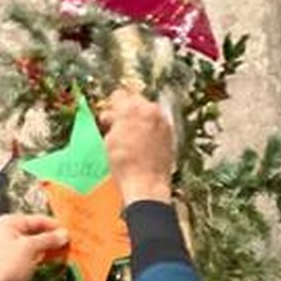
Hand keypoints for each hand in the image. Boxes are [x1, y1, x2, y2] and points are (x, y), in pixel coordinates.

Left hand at [0, 211, 69, 280]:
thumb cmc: (7, 267)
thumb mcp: (29, 248)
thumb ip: (48, 239)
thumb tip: (64, 234)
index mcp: (9, 223)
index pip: (37, 219)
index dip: (54, 226)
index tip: (70, 232)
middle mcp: (10, 232)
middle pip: (38, 231)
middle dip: (54, 237)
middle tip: (71, 242)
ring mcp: (14, 247)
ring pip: (37, 244)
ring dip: (52, 247)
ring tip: (67, 250)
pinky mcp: (18, 261)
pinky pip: (35, 254)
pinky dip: (46, 256)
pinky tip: (58, 258)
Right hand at [99, 88, 174, 204]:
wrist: (147, 184)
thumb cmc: (125, 164)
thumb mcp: (110, 141)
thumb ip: (111, 122)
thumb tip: (111, 116)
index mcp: (132, 108)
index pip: (118, 95)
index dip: (112, 106)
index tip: (110, 116)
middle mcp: (150, 110)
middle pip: (136, 100)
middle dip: (128, 111)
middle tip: (120, 126)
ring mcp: (163, 121)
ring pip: (148, 111)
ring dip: (140, 119)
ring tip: (133, 137)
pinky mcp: (171, 133)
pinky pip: (158, 123)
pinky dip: (151, 129)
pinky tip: (145, 143)